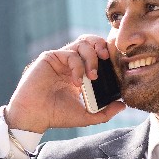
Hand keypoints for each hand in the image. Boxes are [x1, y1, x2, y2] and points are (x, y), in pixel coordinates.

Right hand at [4, 35, 126, 132]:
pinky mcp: (50, 57)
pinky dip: (78, 66)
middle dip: (101, 46)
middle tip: (107, 59)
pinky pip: (70, 54)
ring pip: (82, 43)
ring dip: (92, 57)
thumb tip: (123, 105)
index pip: (97, 54)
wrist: (34, 116)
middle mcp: (71, 63)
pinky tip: (77, 82)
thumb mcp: (86, 116)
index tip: (117, 63)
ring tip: (93, 76)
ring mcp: (60, 59)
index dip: (107, 54)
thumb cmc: (56, 115)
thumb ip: (105, 112)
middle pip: (90, 42)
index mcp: (80, 72)